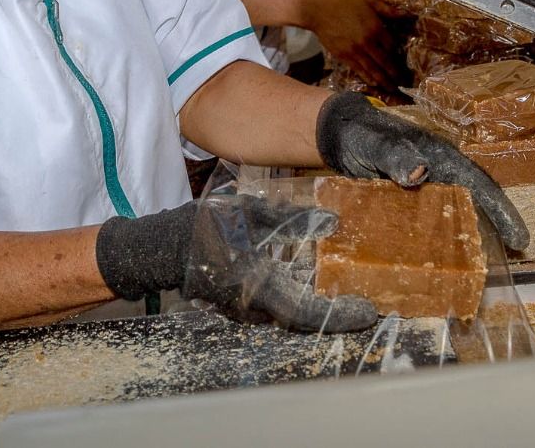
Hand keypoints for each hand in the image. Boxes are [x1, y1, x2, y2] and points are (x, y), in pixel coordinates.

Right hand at [95, 197, 378, 332]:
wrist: (165, 246)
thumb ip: (292, 219)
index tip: (369, 313)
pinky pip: (279, 308)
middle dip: (336, 316)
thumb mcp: (251, 213)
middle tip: (368, 306)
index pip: (306, 313)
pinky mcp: (243, 305)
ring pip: (291, 317)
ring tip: (350, 297)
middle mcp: (254, 306)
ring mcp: (246, 310)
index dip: (339, 317)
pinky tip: (317, 286)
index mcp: (257, 286)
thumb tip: (332, 221)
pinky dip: (303, 302)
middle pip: (304, 320)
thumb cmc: (206, 227)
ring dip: (321, 310)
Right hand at [305, 0, 405, 89]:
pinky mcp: (343, 56)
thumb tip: (408, 14)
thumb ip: (388, 10)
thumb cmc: (344, 3)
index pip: (391, 46)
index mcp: (376, 28)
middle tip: (402, 82)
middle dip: (394, 74)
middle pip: (385, 62)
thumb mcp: (369, 2)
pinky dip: (367, 78)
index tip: (399, 59)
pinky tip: (374, 83)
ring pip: (373, 70)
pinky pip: (359, 70)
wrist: (319, 10)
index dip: (396, 53)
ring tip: (391, 88)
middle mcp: (367, 42)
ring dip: (383, 80)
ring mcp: (355, 51)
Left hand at [315, 92, 530, 249]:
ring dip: (469, 236)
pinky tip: (442, 261)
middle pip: (475, 202)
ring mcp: (426, 188)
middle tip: (514, 255)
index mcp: (440, 157)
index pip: (479, 185)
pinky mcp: (409, 201)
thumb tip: (420, 171)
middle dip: (495, 227)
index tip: (520, 237)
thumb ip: (394, 153)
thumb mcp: (375, 142)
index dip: (501, 211)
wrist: (340, 136)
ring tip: (483, 265)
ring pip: (455, 214)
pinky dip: (439, 240)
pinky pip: (429, 222)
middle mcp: (440, 173)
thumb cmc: (361, 134)